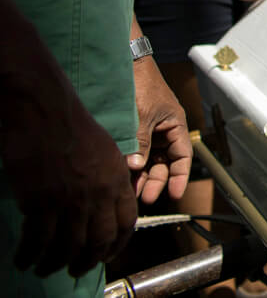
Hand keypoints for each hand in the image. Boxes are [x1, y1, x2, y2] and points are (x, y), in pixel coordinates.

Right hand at [0, 62, 135, 276]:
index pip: (126, 223)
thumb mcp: (107, 152)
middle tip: (75, 270)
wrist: (46, 112)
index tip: (106, 255)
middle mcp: (98, 194)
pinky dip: (30, 254)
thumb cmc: (73, 127)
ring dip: (56, 263)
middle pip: (99, 241)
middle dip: (87, 261)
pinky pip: (38, 240)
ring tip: (45, 268)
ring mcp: (70, 200)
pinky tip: (25, 259)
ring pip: (68, 246)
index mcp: (118, 180)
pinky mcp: (41, 201)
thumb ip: (110, 180)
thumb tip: (105, 205)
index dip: (117, 244)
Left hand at [127, 58, 192, 205]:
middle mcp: (163, 132)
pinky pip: (134, 153)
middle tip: (143, 198)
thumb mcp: (143, 116)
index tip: (173, 195)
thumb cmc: (142, 85)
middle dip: (155, 181)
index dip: (179, 177)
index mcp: (175, 126)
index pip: (183, 157)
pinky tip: (121, 175)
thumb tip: (135, 167)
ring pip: (148, 161)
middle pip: (164, 164)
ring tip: (129, 190)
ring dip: (140, 176)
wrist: (125, 64)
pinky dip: (129, 164)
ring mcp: (147, 133)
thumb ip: (140, 142)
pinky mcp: (132, 132)